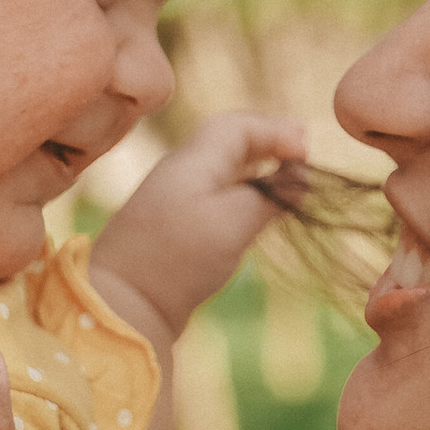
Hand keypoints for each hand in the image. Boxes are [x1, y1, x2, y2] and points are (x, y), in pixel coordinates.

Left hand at [91, 111, 308, 337]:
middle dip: (268, 141)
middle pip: (229, 140)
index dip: (277, 132)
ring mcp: (176, 198)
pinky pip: (215, 191)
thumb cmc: (179, 259)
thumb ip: (269, 196)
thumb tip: (299, 178)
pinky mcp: (176, 225)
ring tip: (287, 174)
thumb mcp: (233, 223)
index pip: (239, 126)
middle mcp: (182, 170)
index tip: (306, 153)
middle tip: (301, 151)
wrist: (123, 303)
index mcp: (193, 160)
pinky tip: (258, 205)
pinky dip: (243, 189)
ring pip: (222, 166)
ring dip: (256, 165)